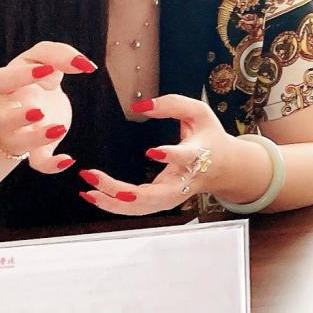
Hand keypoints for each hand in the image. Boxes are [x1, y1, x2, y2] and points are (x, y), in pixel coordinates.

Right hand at [0, 41, 95, 174]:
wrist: (32, 106)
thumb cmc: (36, 79)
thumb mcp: (42, 59)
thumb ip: (58, 54)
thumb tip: (83, 64)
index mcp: (7, 85)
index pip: (1, 80)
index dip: (21, 76)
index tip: (50, 70)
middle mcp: (8, 110)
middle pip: (0, 118)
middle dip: (16, 118)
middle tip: (40, 111)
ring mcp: (19, 133)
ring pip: (18, 142)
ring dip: (35, 138)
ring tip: (60, 128)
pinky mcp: (36, 149)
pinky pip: (38, 162)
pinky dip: (51, 165)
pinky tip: (69, 159)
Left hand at [77, 95, 255, 215]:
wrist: (223, 167)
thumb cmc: (209, 136)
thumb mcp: (199, 112)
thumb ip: (172, 104)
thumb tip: (139, 106)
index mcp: (198, 156)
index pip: (186, 159)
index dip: (170, 157)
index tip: (152, 151)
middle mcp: (184, 181)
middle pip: (156, 196)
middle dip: (124, 191)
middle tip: (97, 180)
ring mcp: (173, 196)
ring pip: (143, 208)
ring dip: (113, 203)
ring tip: (89, 191)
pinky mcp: (163, 201)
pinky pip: (138, 208)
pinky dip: (114, 205)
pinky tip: (93, 196)